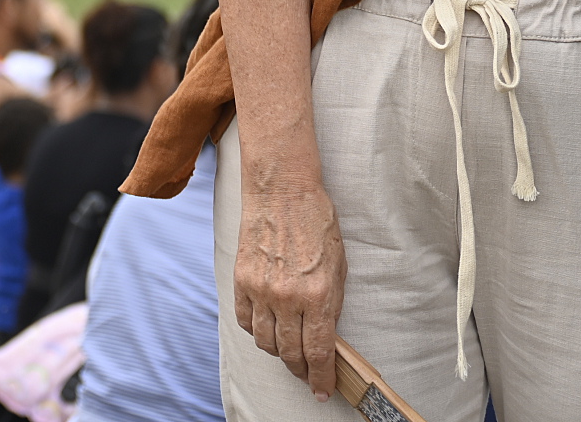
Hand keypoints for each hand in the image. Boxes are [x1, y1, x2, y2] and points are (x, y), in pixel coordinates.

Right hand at [234, 164, 346, 397]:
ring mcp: (261, 290)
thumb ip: (331, 304)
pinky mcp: (242, 281)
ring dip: (279, 352)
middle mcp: (287, 297)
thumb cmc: (316, 222)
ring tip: (288, 349)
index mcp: (317, 294)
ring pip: (265, 343)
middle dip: (301, 371)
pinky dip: (257, 331)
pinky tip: (267, 327)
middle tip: (307, 374)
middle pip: (290, 354)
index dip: (321, 378)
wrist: (282, 191)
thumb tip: (326, 336)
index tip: (322, 390)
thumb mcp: (338, 265)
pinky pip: (246, 322)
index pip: (318, 352)